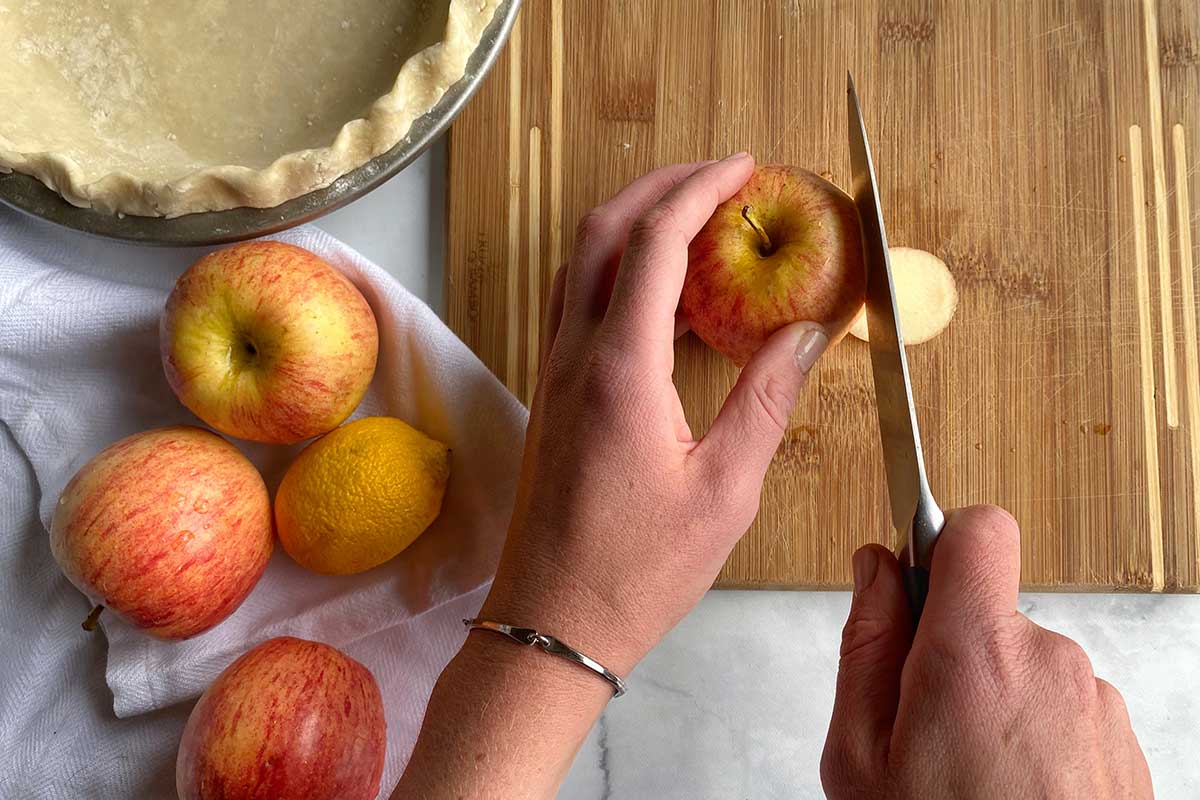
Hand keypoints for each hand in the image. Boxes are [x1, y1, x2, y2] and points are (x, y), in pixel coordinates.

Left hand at [395, 154, 828, 797]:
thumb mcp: (725, 492)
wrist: (551, 622)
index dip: (699, 190)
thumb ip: (767, 402)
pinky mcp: (549, 395)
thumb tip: (804, 335)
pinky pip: (573, 301)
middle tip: (719, 175)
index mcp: (621, 372)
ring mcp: (552, 373)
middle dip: (660, 185)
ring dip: (629, 221)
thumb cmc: (637, 571)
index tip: (743, 166)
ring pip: (579, 261)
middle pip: (602, 231)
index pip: (653, 243)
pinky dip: (612, 267)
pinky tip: (653, 289)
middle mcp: (574, 357)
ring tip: (689, 215)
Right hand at [821, 505, 1152, 798]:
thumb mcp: (859, 753)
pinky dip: (1036, 739)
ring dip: (997, 703)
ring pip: (1029, 667)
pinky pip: (1067, 711)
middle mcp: (1052, 665)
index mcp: (977, 653)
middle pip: (993, 613)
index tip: (916, 574)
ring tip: (968, 776)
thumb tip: (875, 570)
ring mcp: (1099, 707)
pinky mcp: (1125, 747)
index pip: (976, 530)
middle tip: (922, 728)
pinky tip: (1009, 792)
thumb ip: (865, 642)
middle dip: (954, 652)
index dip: (939, 543)